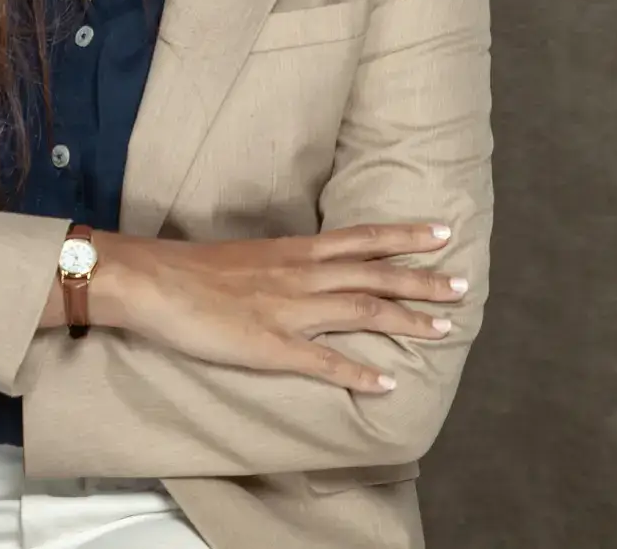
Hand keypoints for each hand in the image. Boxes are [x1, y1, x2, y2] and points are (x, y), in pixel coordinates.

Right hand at [98, 222, 466, 395]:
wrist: (153, 280)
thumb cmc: (195, 268)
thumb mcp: (251, 255)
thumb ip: (287, 264)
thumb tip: (316, 268)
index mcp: (294, 252)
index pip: (361, 239)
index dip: (403, 236)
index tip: (441, 231)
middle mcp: (300, 275)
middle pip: (373, 275)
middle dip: (420, 281)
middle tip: (463, 284)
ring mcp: (288, 310)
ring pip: (359, 312)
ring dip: (404, 321)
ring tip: (444, 330)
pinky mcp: (269, 345)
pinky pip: (321, 361)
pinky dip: (356, 373)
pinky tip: (385, 384)